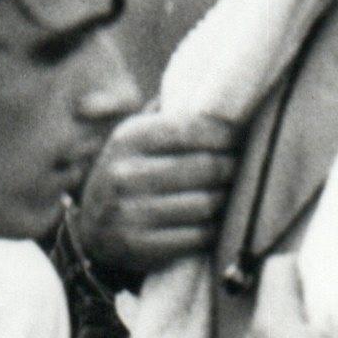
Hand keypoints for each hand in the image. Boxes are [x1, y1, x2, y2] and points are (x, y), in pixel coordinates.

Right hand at [76, 111, 242, 278]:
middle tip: (244, 165)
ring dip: (226, 199)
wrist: (93, 230)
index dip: (224, 133)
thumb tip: (211, 90)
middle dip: (231, 166)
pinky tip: (217, 221)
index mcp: (128, 139)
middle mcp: (125, 174)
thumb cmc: (128, 172)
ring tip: (233, 192)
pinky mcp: (140, 247)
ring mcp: (131, 213)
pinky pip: (197, 237)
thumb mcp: (134, 138)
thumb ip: (165, 115)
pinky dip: (214, 230)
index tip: (240, 136)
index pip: (190, 129)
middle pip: (204, 167)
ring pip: (205, 204)